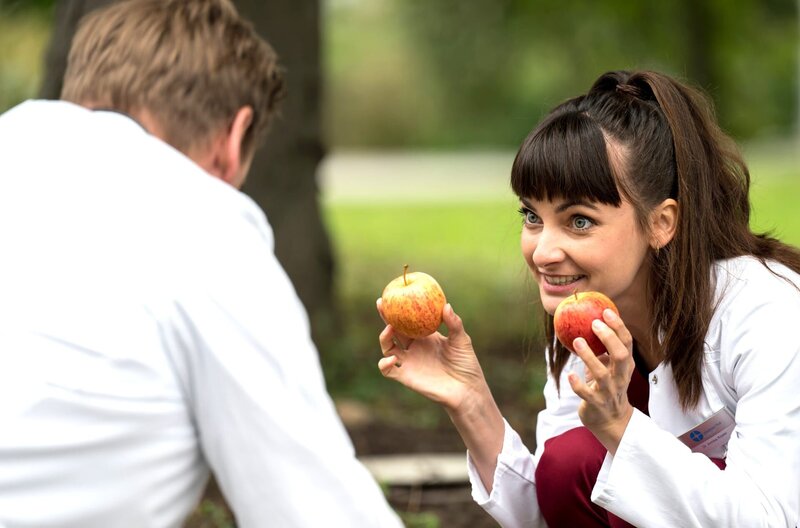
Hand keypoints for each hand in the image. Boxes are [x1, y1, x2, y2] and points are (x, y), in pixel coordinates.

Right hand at [377, 300, 487, 412]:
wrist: (466, 390)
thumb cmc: (466, 364)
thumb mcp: (462, 340)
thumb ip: (454, 323)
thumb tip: (446, 305)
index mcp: (425, 336)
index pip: (408, 319)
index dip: (400, 308)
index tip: (394, 293)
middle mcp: (414, 348)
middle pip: (393, 330)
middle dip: (385, 316)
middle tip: (382, 303)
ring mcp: (408, 362)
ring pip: (387, 347)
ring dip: (384, 337)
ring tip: (389, 328)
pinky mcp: (405, 377)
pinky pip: (387, 370)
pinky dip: (385, 363)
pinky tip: (393, 357)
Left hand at [567, 308, 634, 453]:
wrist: (610, 421)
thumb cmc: (607, 387)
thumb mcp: (609, 367)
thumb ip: (603, 350)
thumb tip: (588, 322)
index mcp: (625, 366)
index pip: (627, 343)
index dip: (618, 326)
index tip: (606, 311)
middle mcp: (620, 378)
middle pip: (621, 356)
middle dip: (609, 338)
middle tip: (594, 323)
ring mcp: (609, 392)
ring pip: (601, 374)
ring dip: (589, 357)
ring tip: (577, 341)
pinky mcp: (596, 404)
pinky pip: (586, 394)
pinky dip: (578, 384)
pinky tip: (570, 374)